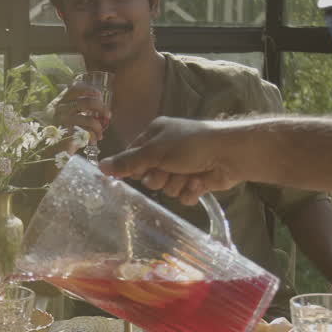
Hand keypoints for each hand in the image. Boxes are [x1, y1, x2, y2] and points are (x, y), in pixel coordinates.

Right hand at [48, 82, 110, 142]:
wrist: (43, 152)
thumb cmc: (53, 133)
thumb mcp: (57, 116)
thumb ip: (70, 108)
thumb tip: (95, 107)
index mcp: (57, 103)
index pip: (74, 89)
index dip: (88, 89)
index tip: (99, 94)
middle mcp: (59, 110)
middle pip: (87, 103)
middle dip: (101, 108)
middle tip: (107, 115)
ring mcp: (63, 123)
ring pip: (89, 119)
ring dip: (98, 126)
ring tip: (100, 133)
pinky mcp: (68, 136)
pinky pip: (87, 133)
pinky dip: (93, 136)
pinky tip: (94, 140)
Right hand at [99, 117, 248, 204]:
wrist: (231, 154)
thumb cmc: (190, 145)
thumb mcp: (154, 151)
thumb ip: (127, 162)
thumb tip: (100, 166)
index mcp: (155, 135)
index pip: (133, 156)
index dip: (135, 167)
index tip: (139, 172)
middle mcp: (168, 150)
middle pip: (149, 175)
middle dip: (159, 178)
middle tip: (168, 172)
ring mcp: (183, 166)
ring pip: (167, 188)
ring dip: (177, 184)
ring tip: (189, 175)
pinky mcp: (197, 181)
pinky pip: (183, 195)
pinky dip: (191, 191)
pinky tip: (200, 182)